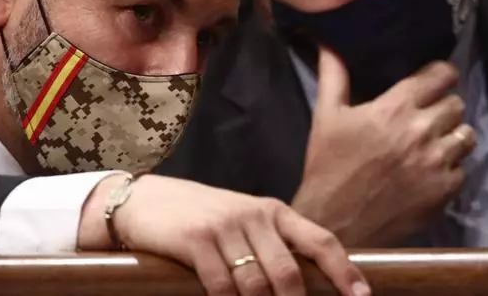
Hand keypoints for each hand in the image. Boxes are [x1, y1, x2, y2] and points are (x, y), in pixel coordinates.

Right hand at [79, 174, 370, 295]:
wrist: (142, 201)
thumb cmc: (199, 217)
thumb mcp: (242, 222)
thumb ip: (272, 245)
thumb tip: (304, 282)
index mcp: (274, 212)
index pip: (320, 240)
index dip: (344, 271)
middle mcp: (254, 215)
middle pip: (289, 272)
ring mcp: (224, 226)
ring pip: (257, 284)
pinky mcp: (194, 240)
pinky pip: (221, 285)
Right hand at [291, 47, 476, 246]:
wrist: (334, 224)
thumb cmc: (328, 167)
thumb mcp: (326, 116)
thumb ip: (334, 74)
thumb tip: (328, 40)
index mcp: (394, 108)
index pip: (441, 75)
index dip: (440, 76)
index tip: (433, 83)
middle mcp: (421, 131)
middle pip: (457, 104)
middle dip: (444, 108)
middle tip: (428, 119)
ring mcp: (436, 163)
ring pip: (466, 135)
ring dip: (452, 138)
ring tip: (433, 146)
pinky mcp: (444, 191)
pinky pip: (462, 170)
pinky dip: (449, 170)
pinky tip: (429, 173)